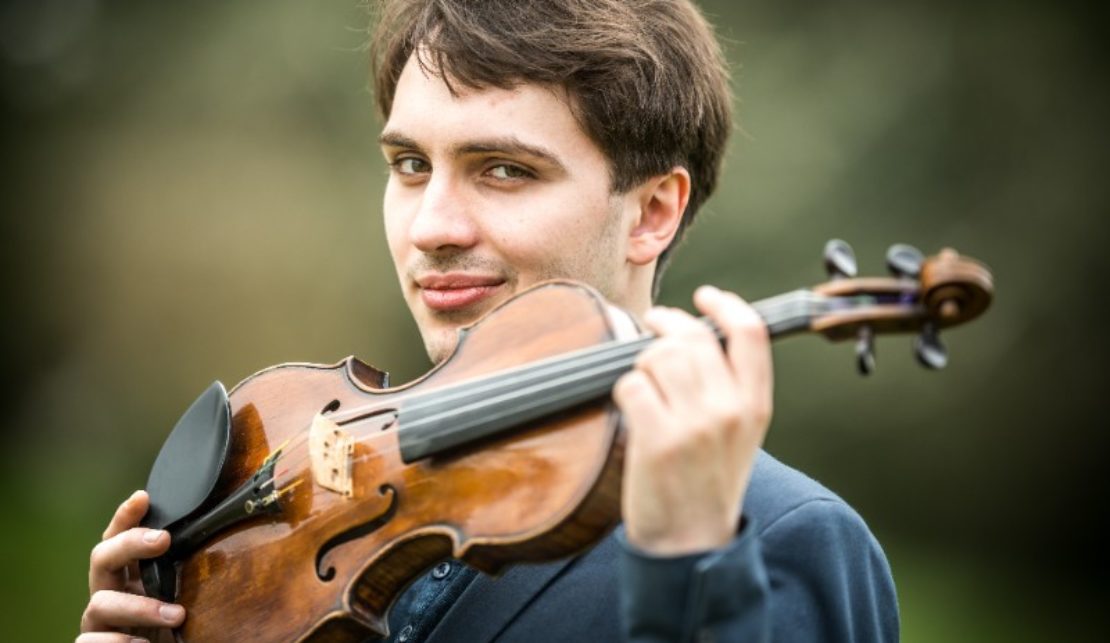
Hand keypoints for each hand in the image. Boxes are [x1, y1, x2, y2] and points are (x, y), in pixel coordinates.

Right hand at [78, 490, 184, 642]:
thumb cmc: (175, 629)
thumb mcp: (185, 596)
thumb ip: (191, 574)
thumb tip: (228, 547)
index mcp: (130, 576)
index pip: (120, 538)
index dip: (126, 516)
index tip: (143, 496)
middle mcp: (109, 593)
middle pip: (102, 556)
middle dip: (130, 543)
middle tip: (162, 539)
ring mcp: (97, 621)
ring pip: (100, 603)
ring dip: (140, 607)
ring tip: (176, 616)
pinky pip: (90, 642)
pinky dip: (116, 642)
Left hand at [613, 286, 772, 555]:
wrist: (691, 544)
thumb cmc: (707, 485)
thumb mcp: (740, 434)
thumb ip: (729, 387)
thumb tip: (694, 334)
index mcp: (755, 405)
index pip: (749, 334)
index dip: (726, 304)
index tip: (706, 296)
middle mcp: (729, 410)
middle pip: (693, 337)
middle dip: (666, 324)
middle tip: (651, 323)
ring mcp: (693, 425)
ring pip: (659, 355)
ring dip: (641, 361)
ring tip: (642, 379)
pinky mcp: (657, 440)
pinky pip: (631, 385)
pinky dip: (623, 391)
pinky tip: (630, 408)